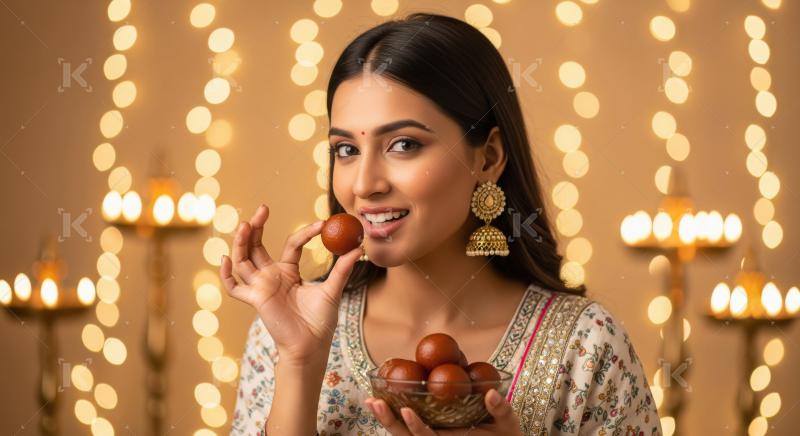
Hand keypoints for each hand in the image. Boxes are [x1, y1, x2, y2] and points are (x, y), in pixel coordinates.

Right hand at [219, 204, 362, 365]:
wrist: (311, 345)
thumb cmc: (320, 321)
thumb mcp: (332, 291)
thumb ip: (342, 270)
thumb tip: (358, 248)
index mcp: (288, 272)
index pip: (291, 245)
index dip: (304, 233)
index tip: (322, 224)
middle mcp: (271, 277)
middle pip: (257, 246)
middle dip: (256, 227)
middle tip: (263, 208)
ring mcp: (261, 287)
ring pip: (243, 261)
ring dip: (241, 242)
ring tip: (246, 225)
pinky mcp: (255, 300)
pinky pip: (235, 288)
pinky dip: (226, 274)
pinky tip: (226, 259)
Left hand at [364, 389, 522, 435]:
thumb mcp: (509, 425)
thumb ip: (501, 410)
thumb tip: (491, 393)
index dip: (417, 428)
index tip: (406, 411)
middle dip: (389, 422)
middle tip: (374, 402)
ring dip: (386, 420)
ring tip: (370, 401)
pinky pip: (407, 432)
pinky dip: (393, 420)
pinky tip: (380, 403)